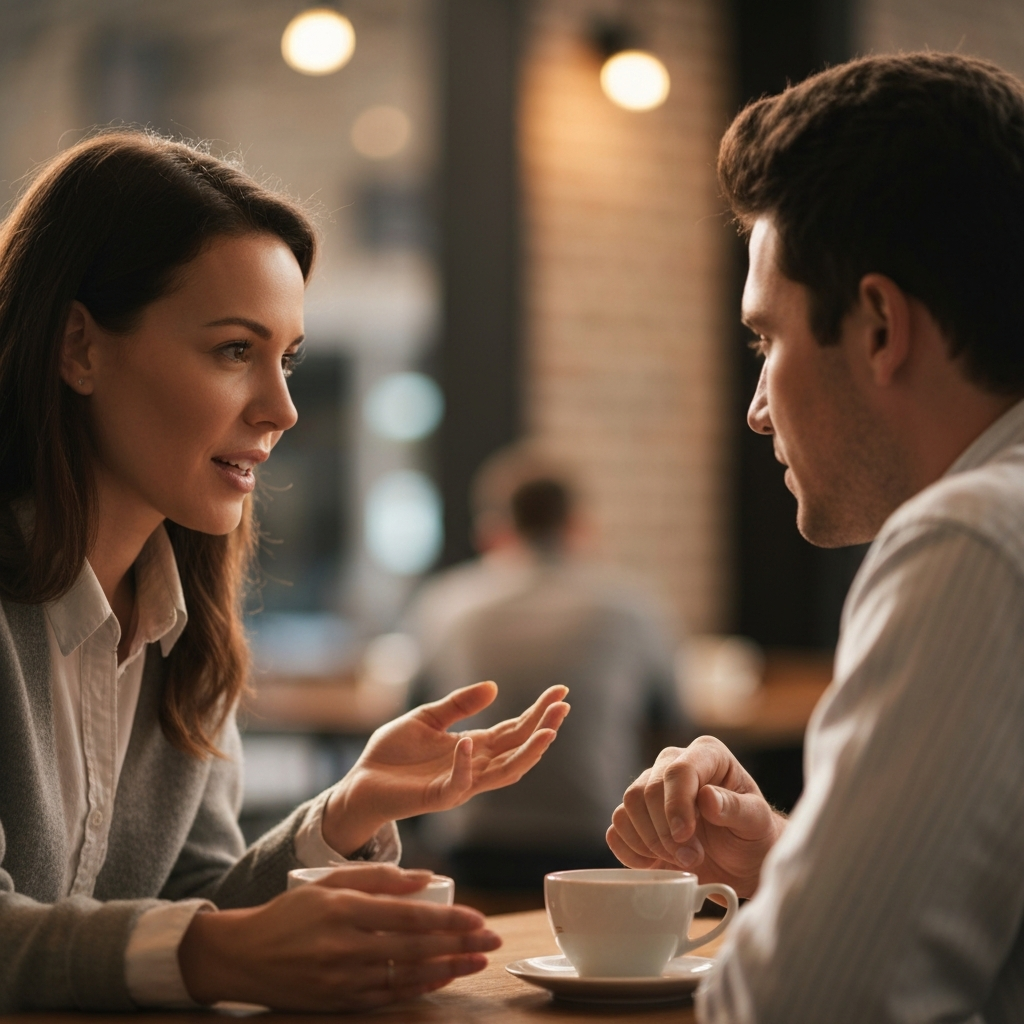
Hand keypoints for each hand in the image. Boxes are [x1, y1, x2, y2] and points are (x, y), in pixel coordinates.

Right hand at [178, 863, 500, 1010]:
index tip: (479, 917)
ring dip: (449, 969)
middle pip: (415, 947)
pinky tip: (444, 978)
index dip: (448, 918)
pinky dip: (420, 987)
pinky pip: (389, 995)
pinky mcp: (339, 1002)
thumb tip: (427, 879)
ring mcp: (342, 978)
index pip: (409, 915)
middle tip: (492, 939)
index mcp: (343, 908)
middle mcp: (344, 945)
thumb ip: (378, 877)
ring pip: (407, 975)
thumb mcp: (329, 882)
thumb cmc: (291, 911)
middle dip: (459, 944)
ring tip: (478, 961)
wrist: (243, 957)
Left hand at [323, 682, 569, 855]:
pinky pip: (459, 784)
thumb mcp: (427, 717)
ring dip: (527, 753)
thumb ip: (459, 704)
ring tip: (546, 731)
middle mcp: (475, 767)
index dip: (537, 712)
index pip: (515, 730)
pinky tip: (471, 742)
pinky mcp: (437, 797)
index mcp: (474, 747)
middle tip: (563, 707)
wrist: (359, 782)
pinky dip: (466, 764)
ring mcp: (459, 784)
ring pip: (504, 773)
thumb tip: (494, 686)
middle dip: (543, 729)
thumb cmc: (393, 753)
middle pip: (519, 749)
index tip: (560, 692)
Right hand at [607, 736, 785, 897]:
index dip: (676, 804)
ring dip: (651, 842)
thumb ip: (736, 809)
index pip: (678, 770)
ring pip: (628, 807)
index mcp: (706, 754)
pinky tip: (656, 864)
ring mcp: (650, 788)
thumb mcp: (756, 823)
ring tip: (681, 862)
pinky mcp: (636, 816)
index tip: (685, 836)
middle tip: (693, 859)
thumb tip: (707, 797)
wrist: (741, 860)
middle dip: (666, 832)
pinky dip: (631, 851)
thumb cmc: (753, 836)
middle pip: (647, 790)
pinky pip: (617, 828)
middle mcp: (673, 763)